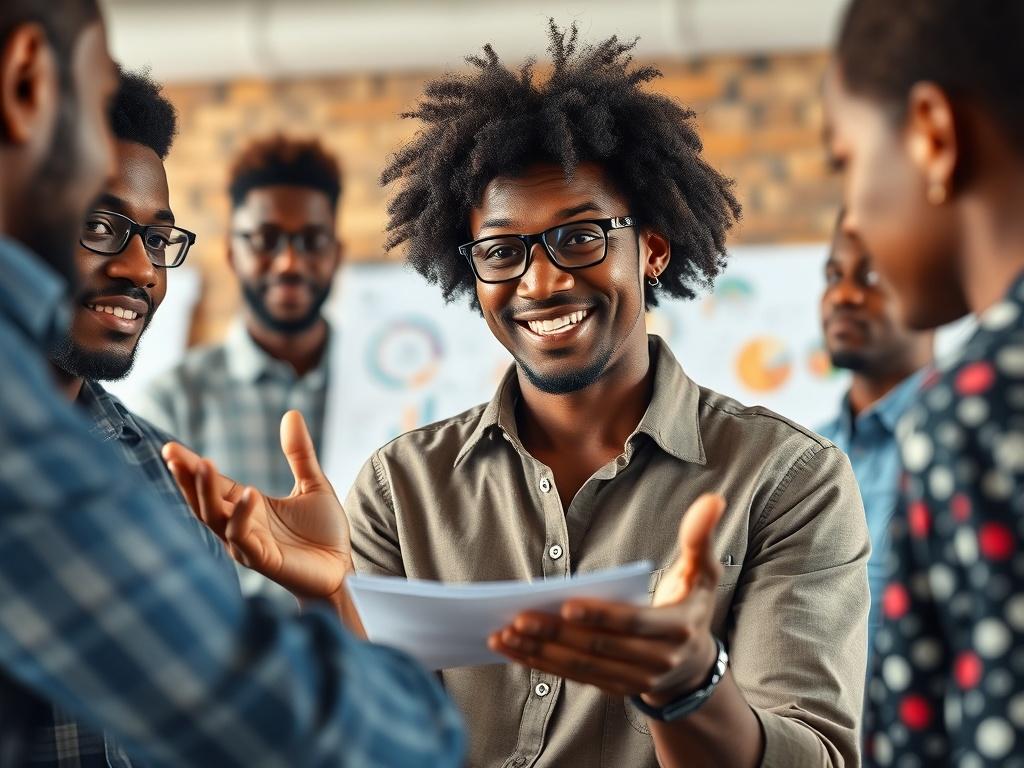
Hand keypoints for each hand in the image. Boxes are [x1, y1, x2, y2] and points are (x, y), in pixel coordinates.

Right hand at [162, 410, 353, 608]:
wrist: (342, 570)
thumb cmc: (323, 533)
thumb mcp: (313, 484)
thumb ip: (299, 453)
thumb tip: (291, 413)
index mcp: (246, 507)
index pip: (212, 484)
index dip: (191, 466)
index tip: (170, 447)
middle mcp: (240, 526)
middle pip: (203, 500)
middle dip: (186, 477)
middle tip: (171, 452)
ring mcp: (248, 544)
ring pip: (216, 518)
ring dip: (207, 492)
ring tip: (202, 464)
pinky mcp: (263, 560)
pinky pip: (244, 537)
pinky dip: (242, 515)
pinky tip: (249, 493)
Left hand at [488, 493, 725, 704]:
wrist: (693, 665)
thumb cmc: (691, 604)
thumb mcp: (703, 571)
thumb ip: (700, 536)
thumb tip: (712, 499)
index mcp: (677, 628)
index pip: (634, 623)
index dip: (601, 615)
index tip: (567, 604)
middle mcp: (655, 660)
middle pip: (600, 648)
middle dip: (556, 634)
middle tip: (518, 617)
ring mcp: (632, 679)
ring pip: (580, 666)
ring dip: (540, 652)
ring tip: (505, 634)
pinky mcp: (612, 688)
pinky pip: (572, 676)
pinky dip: (539, 664)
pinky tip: (511, 649)